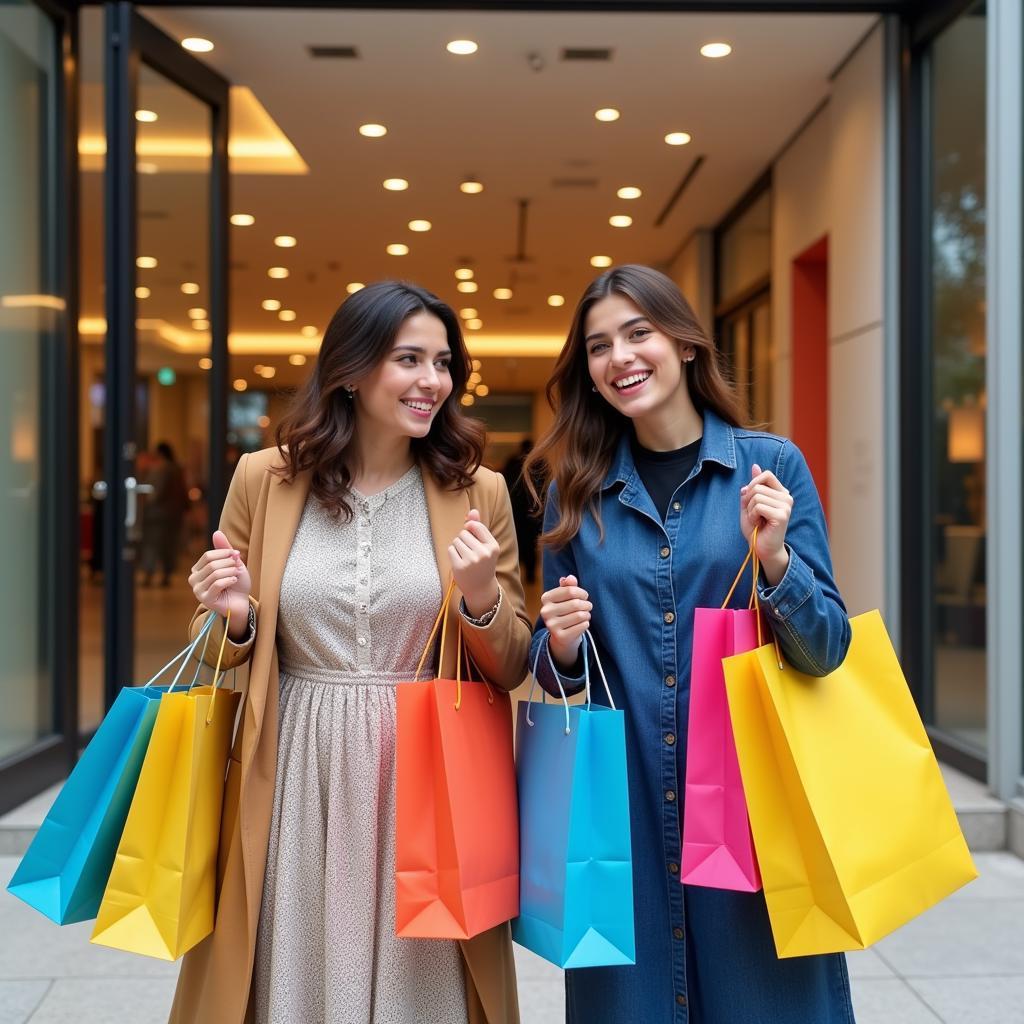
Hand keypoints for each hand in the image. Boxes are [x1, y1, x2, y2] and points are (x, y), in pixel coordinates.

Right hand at [189, 530, 251, 637]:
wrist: (241, 602)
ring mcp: (197, 590)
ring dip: (231, 573)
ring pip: (215, 574)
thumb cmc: (235, 583)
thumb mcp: (232, 563)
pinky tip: (234, 582)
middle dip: (229, 564)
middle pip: (211, 564)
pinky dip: (229, 581)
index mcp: (197, 569)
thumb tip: (216, 532)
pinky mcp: (205, 600)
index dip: (224, 553)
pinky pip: (217, 585)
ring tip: (237, 576)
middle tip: (238, 567)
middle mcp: (193, 579)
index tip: (237, 556)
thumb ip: (224, 549)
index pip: (208, 555)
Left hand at [449, 508, 499, 616]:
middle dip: (464, 540)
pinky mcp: (460, 567)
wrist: (480, 587)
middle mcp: (484, 553)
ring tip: (465, 556)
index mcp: (493, 546)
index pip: (476, 526)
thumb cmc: (482, 562)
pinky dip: (453, 553)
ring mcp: (472, 561)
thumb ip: (479, 527)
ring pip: (456, 540)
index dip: (470, 529)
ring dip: (458, 546)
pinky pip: (451, 549)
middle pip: (464, 533)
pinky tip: (459, 561)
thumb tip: (473, 510)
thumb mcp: (485, 545)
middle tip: (470, 552)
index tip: (473, 537)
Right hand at [540, 575, 591, 667]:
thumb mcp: (566, 596)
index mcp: (545, 598)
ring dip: (587, 614)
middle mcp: (545, 611)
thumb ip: (568, 585)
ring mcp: (551, 625)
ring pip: (580, 615)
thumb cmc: (566, 610)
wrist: (562, 635)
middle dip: (586, 604)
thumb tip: (570, 578)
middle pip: (576, 603)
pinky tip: (583, 624)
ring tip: (586, 615)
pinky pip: (582, 626)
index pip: (570, 590)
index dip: (582, 592)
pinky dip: (586, 623)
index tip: (585, 596)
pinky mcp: (560, 637)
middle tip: (588, 606)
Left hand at [740, 463, 792, 584]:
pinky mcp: (782, 515)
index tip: (748, 497)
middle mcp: (787, 497)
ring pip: (757, 496)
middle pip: (757, 486)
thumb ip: (753, 487)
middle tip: (753, 515)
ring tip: (757, 520)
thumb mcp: (749, 504)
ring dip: (750, 510)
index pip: (766, 474)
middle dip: (748, 501)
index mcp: (781, 492)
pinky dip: (752, 515)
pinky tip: (758, 524)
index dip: (753, 483)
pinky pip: (758, 506)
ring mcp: (786, 506)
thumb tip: (755, 465)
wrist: (762, 549)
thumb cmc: (756, 528)